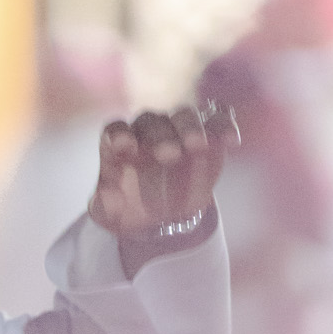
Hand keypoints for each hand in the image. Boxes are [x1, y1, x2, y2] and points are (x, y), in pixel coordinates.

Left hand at [88, 103, 238, 241]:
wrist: (161, 218)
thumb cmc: (129, 211)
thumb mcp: (107, 214)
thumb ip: (101, 204)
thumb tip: (105, 193)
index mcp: (120, 144)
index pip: (116, 130)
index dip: (119, 135)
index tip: (124, 147)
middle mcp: (148, 131)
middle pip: (152, 121)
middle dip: (160, 136)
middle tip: (170, 156)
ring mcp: (177, 130)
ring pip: (183, 116)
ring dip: (190, 127)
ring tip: (197, 146)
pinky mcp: (206, 134)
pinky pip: (216, 119)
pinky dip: (224, 124)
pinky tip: (230, 141)